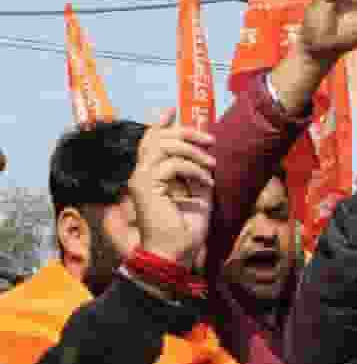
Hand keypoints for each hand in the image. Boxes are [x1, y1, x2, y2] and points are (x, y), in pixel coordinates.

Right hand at [132, 109, 215, 266]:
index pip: (150, 141)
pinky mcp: (145, 185)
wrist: (176, 253)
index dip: (161, 124)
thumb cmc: (186, 229)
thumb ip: (196, 172)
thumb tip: (204, 154)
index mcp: (149, 175)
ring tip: (211, 165)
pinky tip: (206, 181)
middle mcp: (140, 174)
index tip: (173, 110)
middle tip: (210, 140)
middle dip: (185, 133)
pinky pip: (171, 164)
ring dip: (192, 151)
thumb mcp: (198, 194)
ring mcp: (139, 178)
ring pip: (162, 146)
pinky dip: (193, 169)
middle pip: (156, 137)